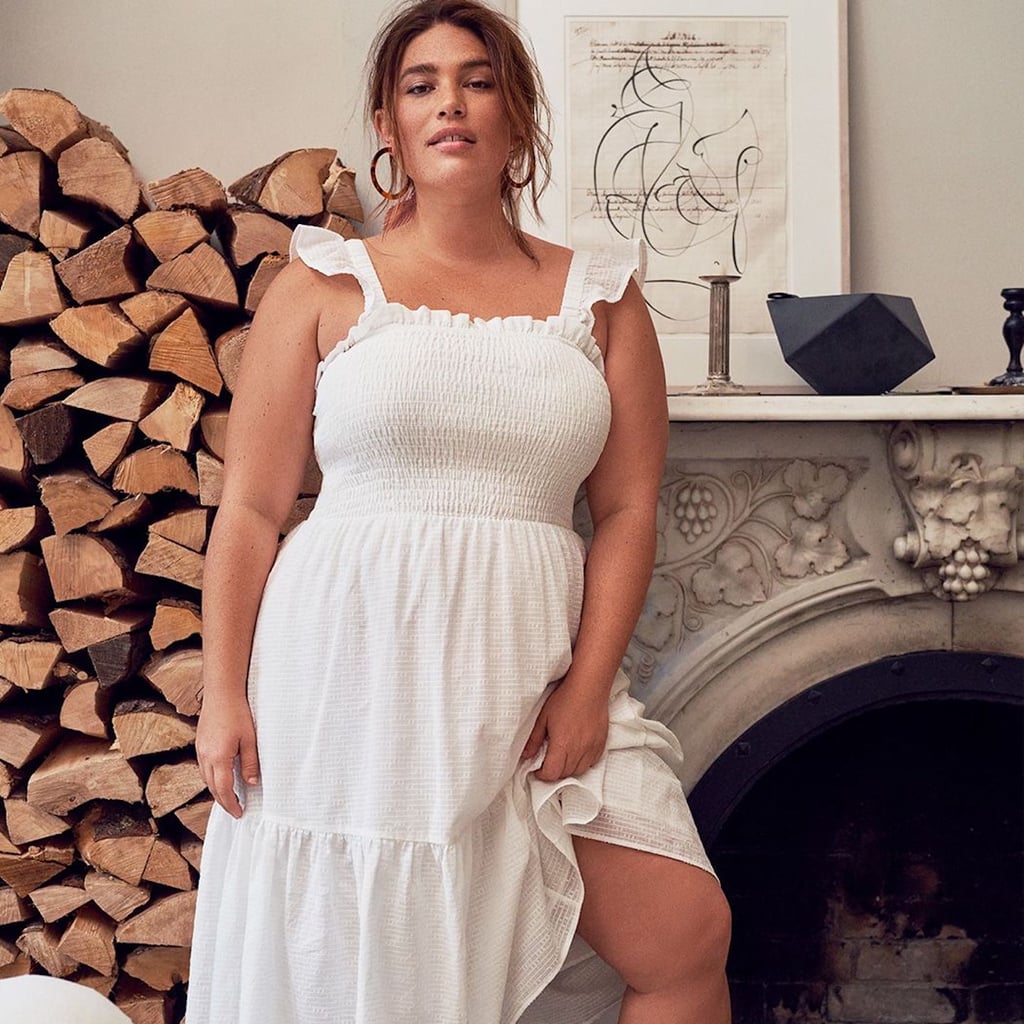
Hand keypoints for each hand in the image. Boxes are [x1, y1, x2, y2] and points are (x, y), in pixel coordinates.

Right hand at [195, 695, 259, 818]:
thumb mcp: (250, 740)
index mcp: (219, 758)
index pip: (223, 790)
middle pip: (212, 788)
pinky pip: (204, 768)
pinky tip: (221, 777)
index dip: (231, 804)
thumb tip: (252, 784)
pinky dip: (212, 778)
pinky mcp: (200, 744)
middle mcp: (205, 757)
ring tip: (230, 796)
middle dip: (223, 801)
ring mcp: (200, 750)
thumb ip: (250, 763)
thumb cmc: (238, 713)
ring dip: (217, 790)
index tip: (239, 813)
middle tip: (236, 809)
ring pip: (206, 779)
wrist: (221, 693)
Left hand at [522, 679, 609, 781]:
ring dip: (569, 769)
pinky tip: (577, 752)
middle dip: (554, 772)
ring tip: (562, 757)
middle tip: (547, 762)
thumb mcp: (543, 717)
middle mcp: (578, 750)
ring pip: (579, 770)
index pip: (552, 773)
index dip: (542, 775)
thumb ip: (534, 739)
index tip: (538, 770)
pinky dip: (583, 762)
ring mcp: (592, 748)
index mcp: (562, 744)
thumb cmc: (566, 698)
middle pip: (565, 774)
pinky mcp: (601, 743)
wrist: (589, 687)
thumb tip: (526, 755)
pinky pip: (592, 762)